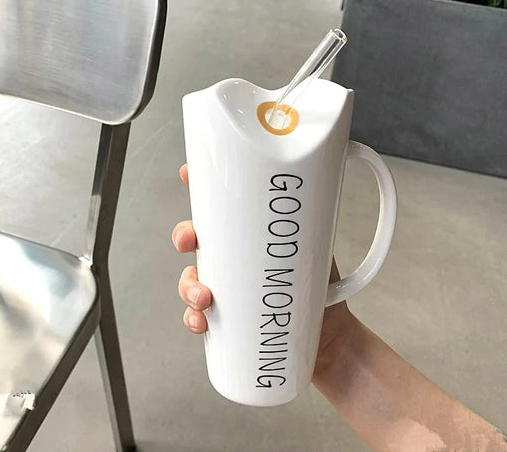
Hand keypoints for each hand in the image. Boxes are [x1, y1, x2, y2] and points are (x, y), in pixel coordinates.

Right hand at [172, 164, 354, 372]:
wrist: (329, 337)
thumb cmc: (319, 289)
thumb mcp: (316, 251)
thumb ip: (310, 225)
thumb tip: (316, 187)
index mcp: (249, 238)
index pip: (220, 210)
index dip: (200, 190)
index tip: (188, 175)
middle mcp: (233, 261)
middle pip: (195, 241)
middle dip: (184, 237)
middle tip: (189, 241)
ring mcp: (227, 290)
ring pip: (190, 279)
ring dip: (187, 285)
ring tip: (204, 298)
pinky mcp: (225, 321)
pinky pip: (196, 316)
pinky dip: (192, 319)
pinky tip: (200, 322)